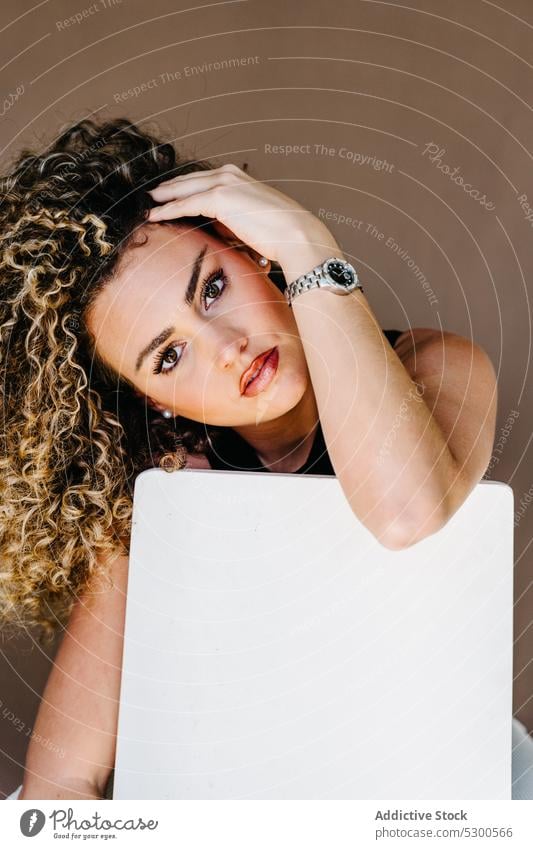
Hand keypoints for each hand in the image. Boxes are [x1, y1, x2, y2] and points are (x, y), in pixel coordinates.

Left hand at [146, 163, 337, 265]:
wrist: (296, 235)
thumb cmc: (281, 234)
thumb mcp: (253, 220)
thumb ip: (233, 219)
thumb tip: (217, 230)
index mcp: (239, 177)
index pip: (203, 180)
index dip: (183, 188)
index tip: (168, 195)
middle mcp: (230, 174)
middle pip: (189, 180)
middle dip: (168, 189)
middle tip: (150, 197)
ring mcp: (224, 183)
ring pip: (183, 189)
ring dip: (163, 198)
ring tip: (146, 206)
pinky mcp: (219, 197)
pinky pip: (185, 204)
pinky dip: (167, 210)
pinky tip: (153, 216)